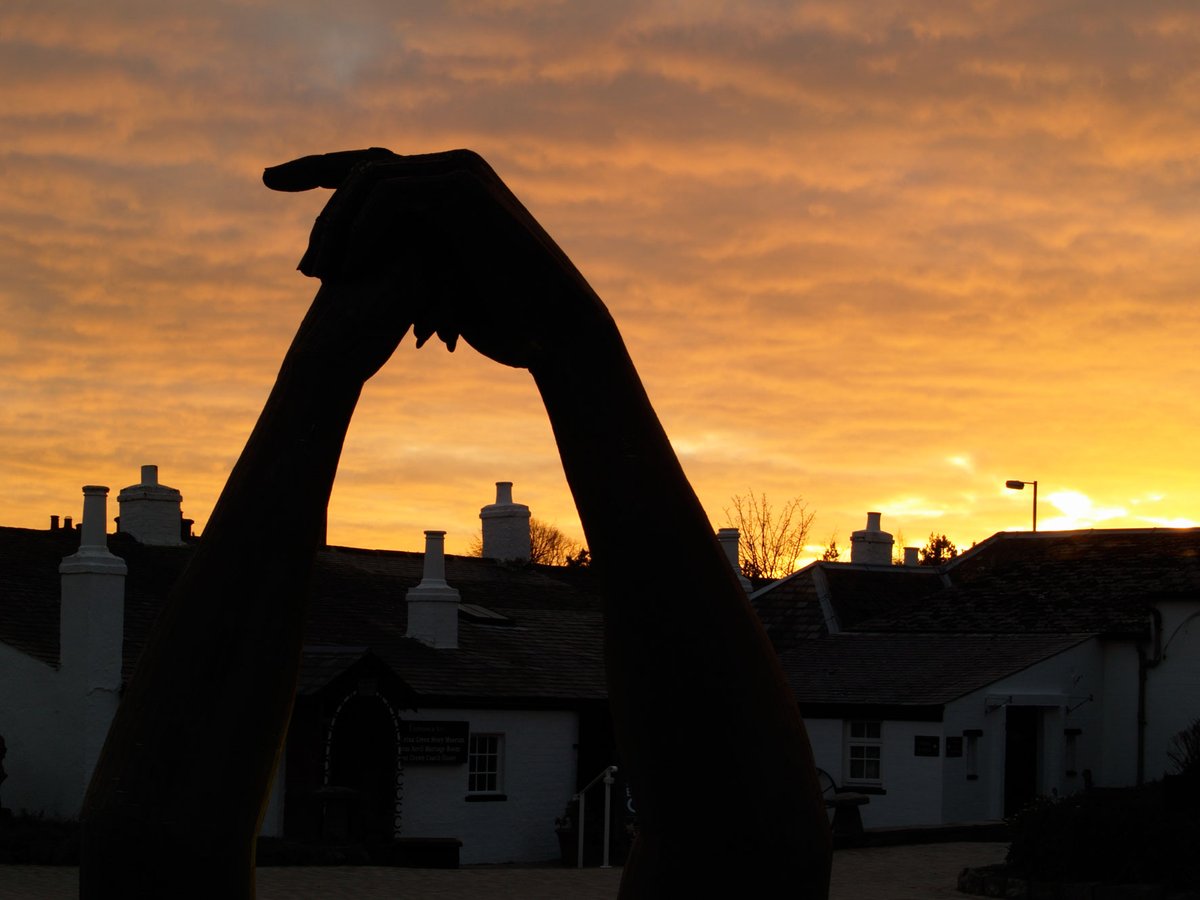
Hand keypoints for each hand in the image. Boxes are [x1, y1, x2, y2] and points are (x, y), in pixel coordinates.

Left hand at [264, 148, 605, 370]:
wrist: (554, 329)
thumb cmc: (503, 319)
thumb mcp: (437, 287)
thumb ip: (402, 263)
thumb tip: (356, 273)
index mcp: (445, 186)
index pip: (370, 167)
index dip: (315, 170)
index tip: (270, 182)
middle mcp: (451, 167)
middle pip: (362, 162)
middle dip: (308, 177)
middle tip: (281, 218)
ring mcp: (460, 171)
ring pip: (369, 177)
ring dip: (335, 223)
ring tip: (319, 273)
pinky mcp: (463, 188)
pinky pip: (391, 195)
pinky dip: (363, 230)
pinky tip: (350, 269)